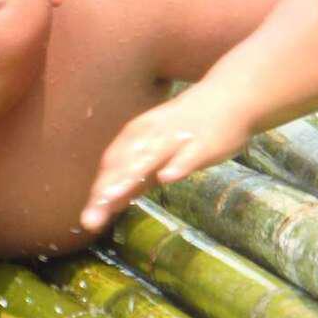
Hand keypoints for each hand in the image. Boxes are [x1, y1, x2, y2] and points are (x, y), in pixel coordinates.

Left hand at [80, 85, 252, 231]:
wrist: (229, 97)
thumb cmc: (188, 130)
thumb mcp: (156, 153)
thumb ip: (134, 178)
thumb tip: (107, 203)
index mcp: (136, 137)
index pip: (111, 166)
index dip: (99, 191)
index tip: (87, 220)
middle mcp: (150, 137)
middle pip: (123, 165)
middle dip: (106, 191)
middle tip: (89, 220)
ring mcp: (175, 139)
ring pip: (149, 158)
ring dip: (129, 176)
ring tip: (110, 198)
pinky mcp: (202, 143)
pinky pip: (188, 155)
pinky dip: (176, 165)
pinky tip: (166, 178)